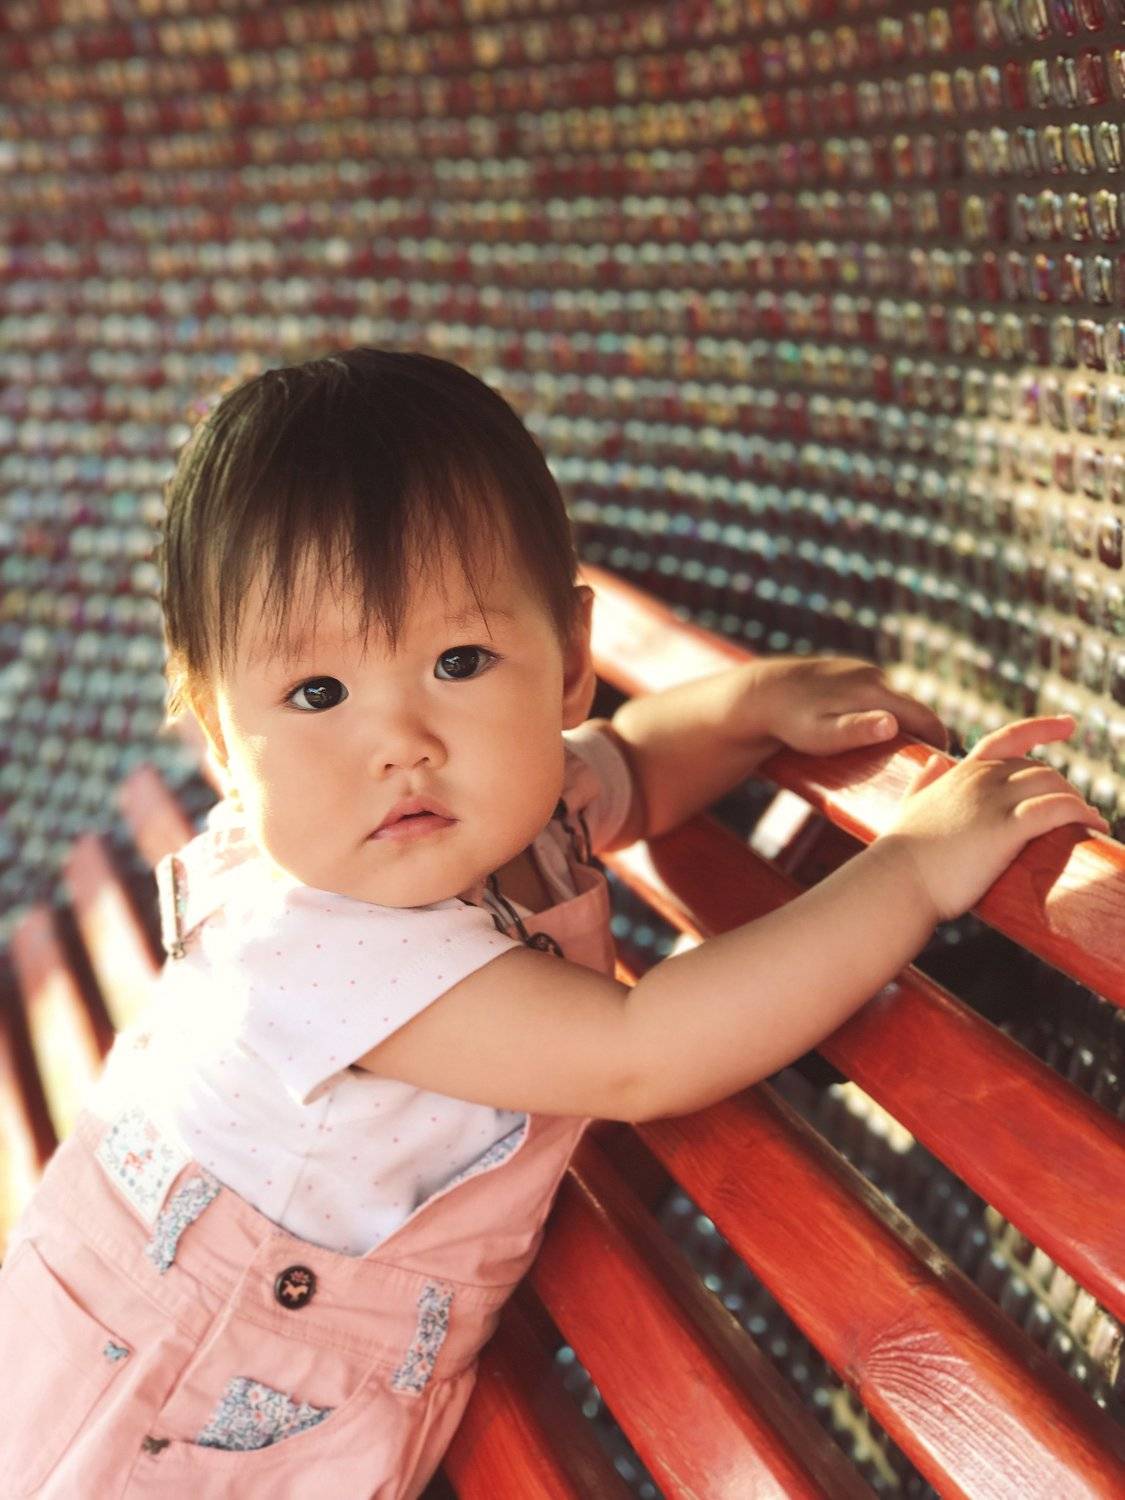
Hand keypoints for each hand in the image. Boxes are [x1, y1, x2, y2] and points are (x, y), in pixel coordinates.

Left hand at [755, 655, 948, 756]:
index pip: (924, 715)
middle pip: (912, 707)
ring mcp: (861, 670)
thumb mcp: (822, 735)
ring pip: (893, 701)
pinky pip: (875, 694)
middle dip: (921, 733)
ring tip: (895, 752)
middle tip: (922, 764)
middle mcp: (873, 675)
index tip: (944, 762)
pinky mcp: (848, 671)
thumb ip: (857, 731)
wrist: (761, 693)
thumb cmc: (791, 721)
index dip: (938, 739)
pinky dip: (881, 712)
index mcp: (874, 691)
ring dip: (900, 722)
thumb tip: (892, 724)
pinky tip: (868, 731)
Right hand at [878, 715, 1108, 923]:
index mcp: (961, 773)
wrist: (896, 881)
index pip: (1008, 737)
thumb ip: (922, 782)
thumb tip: (933, 762)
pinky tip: (1092, 825)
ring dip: (1077, 800)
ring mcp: (993, 802)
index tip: (1069, 724)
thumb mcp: (908, 805)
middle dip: (1064, 787)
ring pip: (1052, 784)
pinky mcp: (1006, 829)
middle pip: (1039, 768)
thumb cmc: (901, 853)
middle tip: (1078, 812)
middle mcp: (980, 780)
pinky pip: (1055, 809)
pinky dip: (1079, 812)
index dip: (1042, 727)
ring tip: (1090, 822)